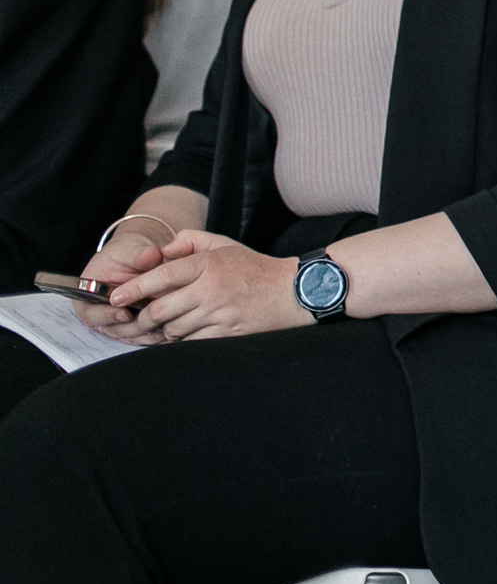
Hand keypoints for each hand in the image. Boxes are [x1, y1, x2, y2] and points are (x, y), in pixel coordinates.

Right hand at [70, 219, 175, 336]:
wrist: (140, 258)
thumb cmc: (128, 253)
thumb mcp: (130, 249)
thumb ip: (138, 254)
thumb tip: (151, 255)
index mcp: (88, 296)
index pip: (92, 314)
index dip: (108, 316)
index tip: (126, 314)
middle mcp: (101, 313)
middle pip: (114, 329)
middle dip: (134, 327)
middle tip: (153, 322)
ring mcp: (117, 322)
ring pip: (131, 336)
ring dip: (148, 332)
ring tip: (166, 324)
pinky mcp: (135, 327)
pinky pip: (144, 336)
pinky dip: (157, 334)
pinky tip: (172, 327)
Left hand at [114, 231, 314, 342]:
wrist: (294, 291)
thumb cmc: (256, 268)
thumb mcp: (226, 245)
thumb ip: (191, 241)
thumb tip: (161, 252)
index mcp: (209, 264)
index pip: (161, 276)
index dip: (133, 288)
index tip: (116, 297)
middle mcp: (211, 289)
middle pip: (161, 308)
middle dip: (143, 317)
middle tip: (137, 318)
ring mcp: (219, 313)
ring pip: (173, 328)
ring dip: (163, 330)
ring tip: (164, 326)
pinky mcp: (227, 333)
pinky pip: (192, 342)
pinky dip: (182, 341)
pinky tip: (183, 335)